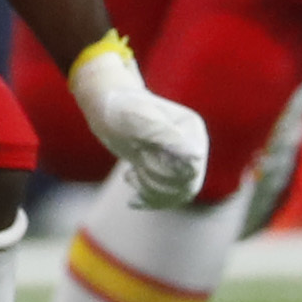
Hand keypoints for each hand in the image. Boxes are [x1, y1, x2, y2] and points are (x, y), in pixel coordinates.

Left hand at [67, 33, 209, 208]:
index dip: (166, 173)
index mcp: (192, 131)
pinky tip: (132, 196)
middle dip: (157, 183)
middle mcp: (192, 144)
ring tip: (130, 177)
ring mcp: (181, 156)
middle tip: (131, 171)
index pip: (192, 170)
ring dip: (152, 192)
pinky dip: (151, 198)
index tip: (141, 162)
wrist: (106, 102)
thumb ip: (164, 136)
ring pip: (177, 192)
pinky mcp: (166, 164)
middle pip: (186, 184)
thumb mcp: (137, 120)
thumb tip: (195, 156)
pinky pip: (167, 193)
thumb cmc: (119, 106)